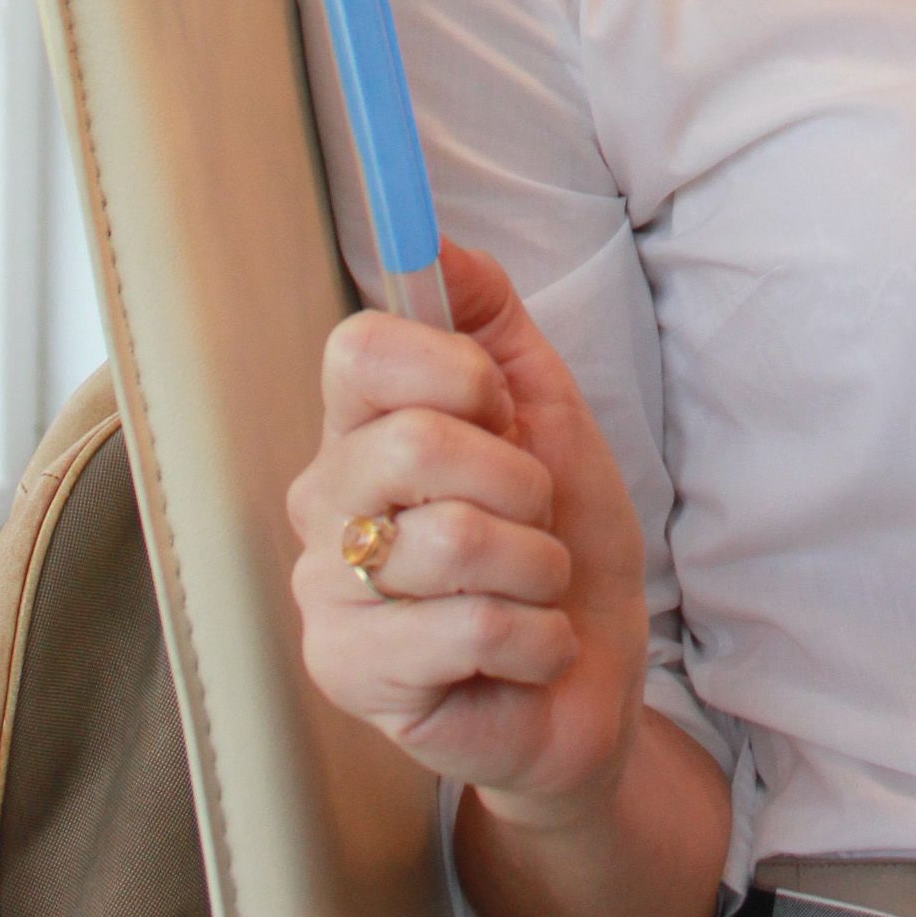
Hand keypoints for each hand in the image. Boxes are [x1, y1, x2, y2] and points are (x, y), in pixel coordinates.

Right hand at [287, 239, 650, 818]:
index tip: (499, 406)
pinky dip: (535, 636)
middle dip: (520, 479)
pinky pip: (469, 627)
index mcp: (363, 426)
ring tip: (531, 590)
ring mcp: (326, 591)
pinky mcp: (351, 674)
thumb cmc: (562, 540)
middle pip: (413, 440)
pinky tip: (524, 651)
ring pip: (456, 539)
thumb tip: (437, 240)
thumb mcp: (548, 408)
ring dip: (538, 567)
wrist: (590, 676)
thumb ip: (490, 319)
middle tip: (533, 518)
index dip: (449, 368)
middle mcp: (325, 501)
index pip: (358, 348)